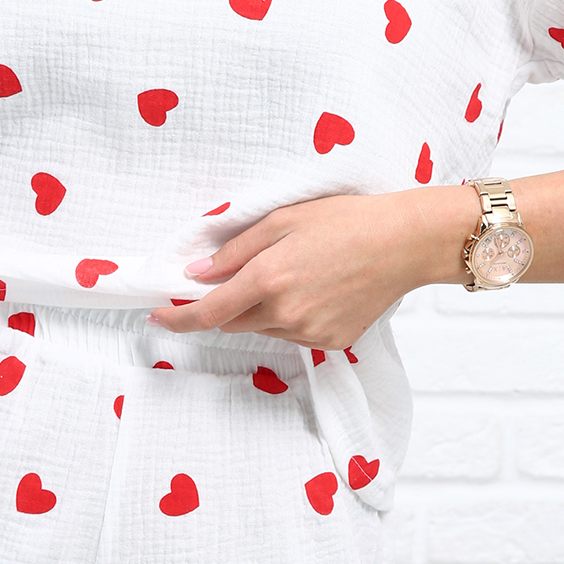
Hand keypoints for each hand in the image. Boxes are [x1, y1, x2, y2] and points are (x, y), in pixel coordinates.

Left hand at [147, 189, 469, 348]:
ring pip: (265, 328)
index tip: (159, 314)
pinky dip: (292, 317)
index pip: (206, 312)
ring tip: (298, 272)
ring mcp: (309, 333)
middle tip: (244, 274)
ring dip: (263, 309)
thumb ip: (235, 251)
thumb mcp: (283, 220)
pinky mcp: (331, 343)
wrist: (404, 242)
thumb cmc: (345, 221)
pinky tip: (318, 289)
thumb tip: (197, 274)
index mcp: (267, 280)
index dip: (177, 317)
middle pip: (233, 322)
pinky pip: (295, 334)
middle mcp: (284, 314)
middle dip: (226, 304)